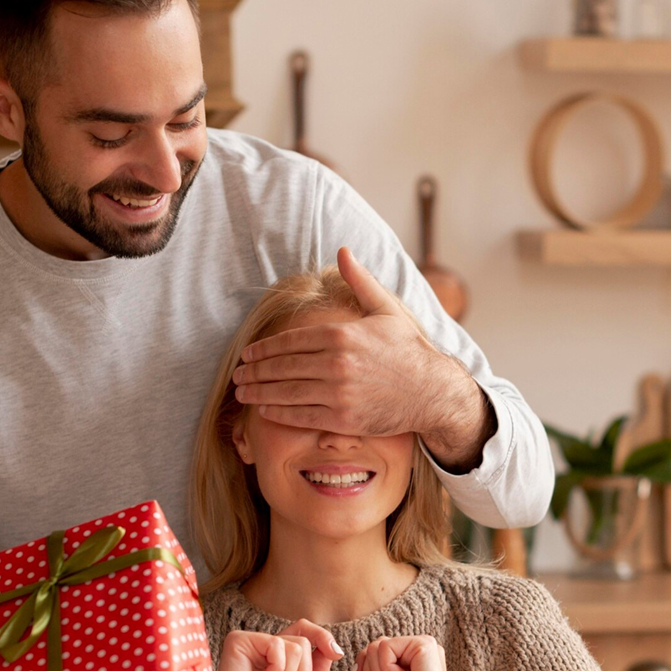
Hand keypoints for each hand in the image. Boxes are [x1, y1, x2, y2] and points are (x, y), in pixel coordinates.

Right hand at [205, 620, 342, 670]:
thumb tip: (332, 649)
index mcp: (277, 657)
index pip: (305, 632)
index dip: (324, 638)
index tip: (338, 654)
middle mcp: (264, 645)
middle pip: (305, 636)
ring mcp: (252, 641)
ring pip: (297, 647)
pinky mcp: (239, 640)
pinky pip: (278, 646)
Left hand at [233, 247, 489, 469]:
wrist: (432, 391)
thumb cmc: (408, 350)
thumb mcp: (385, 309)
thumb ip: (360, 281)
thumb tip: (342, 251)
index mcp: (342, 334)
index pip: (290, 340)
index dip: (264, 348)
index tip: (248, 353)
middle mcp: (338, 363)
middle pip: (283, 367)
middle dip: (255, 371)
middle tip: (238, 374)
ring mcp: (340, 393)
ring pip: (287, 392)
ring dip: (259, 392)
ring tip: (242, 392)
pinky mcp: (344, 419)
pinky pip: (301, 416)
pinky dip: (278, 413)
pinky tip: (264, 409)